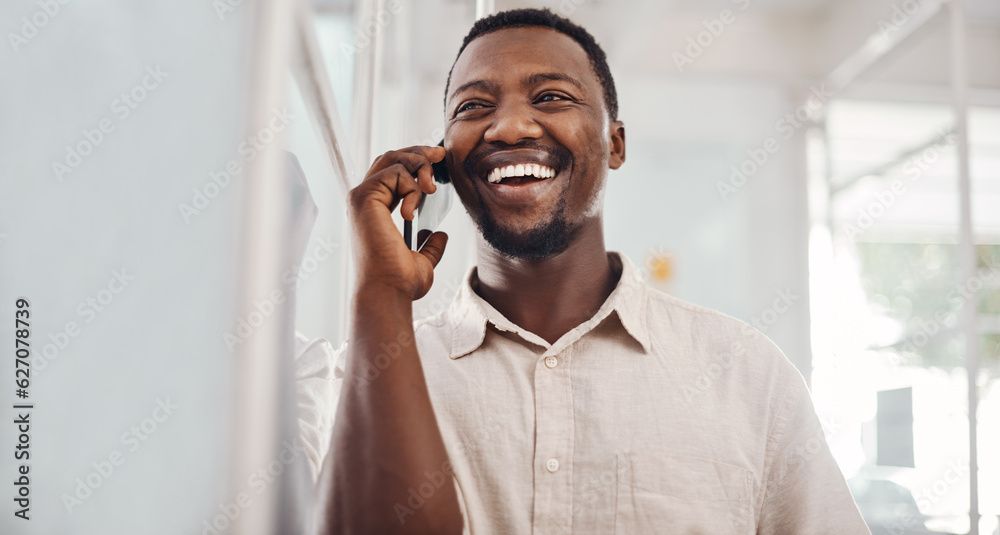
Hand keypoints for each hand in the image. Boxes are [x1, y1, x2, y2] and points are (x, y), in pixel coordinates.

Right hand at [348, 145, 448, 300]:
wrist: (389, 291)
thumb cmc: (399, 283)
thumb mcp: (422, 261)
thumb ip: (430, 246)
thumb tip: (439, 235)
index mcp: (374, 212)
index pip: (391, 173)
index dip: (414, 161)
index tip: (438, 161)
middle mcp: (364, 201)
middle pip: (389, 158)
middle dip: (418, 153)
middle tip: (440, 155)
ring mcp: (361, 198)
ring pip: (393, 159)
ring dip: (419, 166)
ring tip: (431, 188)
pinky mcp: (363, 197)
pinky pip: (394, 173)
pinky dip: (411, 186)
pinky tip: (412, 211)